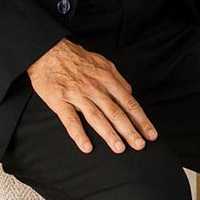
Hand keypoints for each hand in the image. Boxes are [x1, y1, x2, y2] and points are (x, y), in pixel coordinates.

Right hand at [27, 38, 157, 153]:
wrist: (48, 51)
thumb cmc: (77, 58)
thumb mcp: (103, 63)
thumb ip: (117, 79)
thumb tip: (130, 93)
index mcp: (107, 79)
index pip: (129, 103)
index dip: (141, 120)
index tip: (151, 134)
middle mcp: (95, 88)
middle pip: (116, 112)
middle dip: (130, 130)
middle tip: (140, 146)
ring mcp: (77, 96)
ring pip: (97, 118)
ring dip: (109, 134)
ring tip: (119, 148)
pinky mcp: (60, 102)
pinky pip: (71, 121)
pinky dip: (79, 135)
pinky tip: (87, 147)